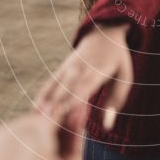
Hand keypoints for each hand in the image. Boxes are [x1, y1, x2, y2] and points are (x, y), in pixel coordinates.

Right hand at [35, 22, 133, 158]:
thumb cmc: (117, 60)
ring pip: (55, 86)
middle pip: (67, 88)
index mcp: (98, 70)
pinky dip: (42, 96)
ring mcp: (68, 67)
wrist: (103, 34)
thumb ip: (116, 100)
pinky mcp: (61, 69)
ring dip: (45, 102)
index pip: (85, 86)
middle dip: (57, 104)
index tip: (66, 113)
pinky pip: (50, 84)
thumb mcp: (125, 76)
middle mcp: (80, 68)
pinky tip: (34, 110)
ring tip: (36, 119)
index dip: (75, 99)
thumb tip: (108, 126)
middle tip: (47, 121)